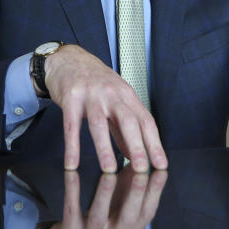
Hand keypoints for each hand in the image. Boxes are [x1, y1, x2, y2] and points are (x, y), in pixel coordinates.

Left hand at [41, 167, 167, 228]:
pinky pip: (71, 210)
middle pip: (129, 216)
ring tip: (109, 173)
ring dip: (105, 193)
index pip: (147, 212)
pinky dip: (72, 191)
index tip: (162, 169)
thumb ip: (129, 190)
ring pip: (99, 216)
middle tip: (142, 170)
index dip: (156, 191)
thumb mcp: (118, 214)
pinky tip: (71, 172)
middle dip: (137, 193)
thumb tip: (141, 160)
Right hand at [44, 44, 166, 171]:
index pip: (145, 120)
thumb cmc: (94, 80)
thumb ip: (124, 127)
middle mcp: (111, 93)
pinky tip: (72, 163)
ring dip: (105, 148)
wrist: (68, 58)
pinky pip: (71, 125)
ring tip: (109, 170)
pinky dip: (72, 146)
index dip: (154, 144)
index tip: (161, 165)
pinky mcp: (70, 98)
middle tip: (141, 169)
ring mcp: (90, 95)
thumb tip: (134, 154)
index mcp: (126, 95)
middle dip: (137, 146)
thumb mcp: (114, 99)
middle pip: (128, 121)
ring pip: (99, 123)